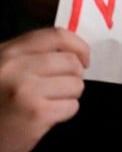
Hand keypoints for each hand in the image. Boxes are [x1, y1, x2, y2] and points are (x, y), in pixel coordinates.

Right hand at [0, 27, 89, 151]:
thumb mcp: (5, 68)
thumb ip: (33, 55)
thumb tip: (75, 51)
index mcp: (9, 52)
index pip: (56, 36)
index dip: (79, 46)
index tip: (83, 59)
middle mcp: (16, 67)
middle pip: (71, 62)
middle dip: (74, 76)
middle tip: (61, 87)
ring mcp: (26, 90)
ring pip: (76, 84)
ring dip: (69, 95)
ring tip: (49, 102)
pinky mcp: (37, 113)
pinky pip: (72, 106)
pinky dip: (65, 112)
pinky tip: (46, 116)